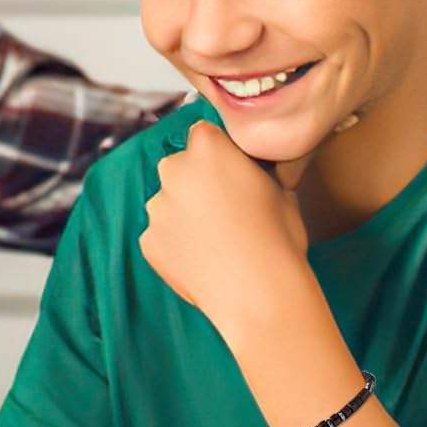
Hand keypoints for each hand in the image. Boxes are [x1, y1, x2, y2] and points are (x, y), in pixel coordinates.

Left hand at [140, 120, 311, 334]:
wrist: (259, 292)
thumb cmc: (278, 236)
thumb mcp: (279, 187)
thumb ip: (251, 169)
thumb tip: (249, 171)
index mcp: (207, 147)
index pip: (204, 134)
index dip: (219, 153)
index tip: (231, 172)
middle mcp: (173, 170)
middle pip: (179, 166)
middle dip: (196, 181)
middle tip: (225, 209)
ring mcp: (156, 208)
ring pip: (168, 203)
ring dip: (184, 214)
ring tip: (216, 240)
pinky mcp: (147, 241)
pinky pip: (161, 235)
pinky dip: (176, 243)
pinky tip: (203, 260)